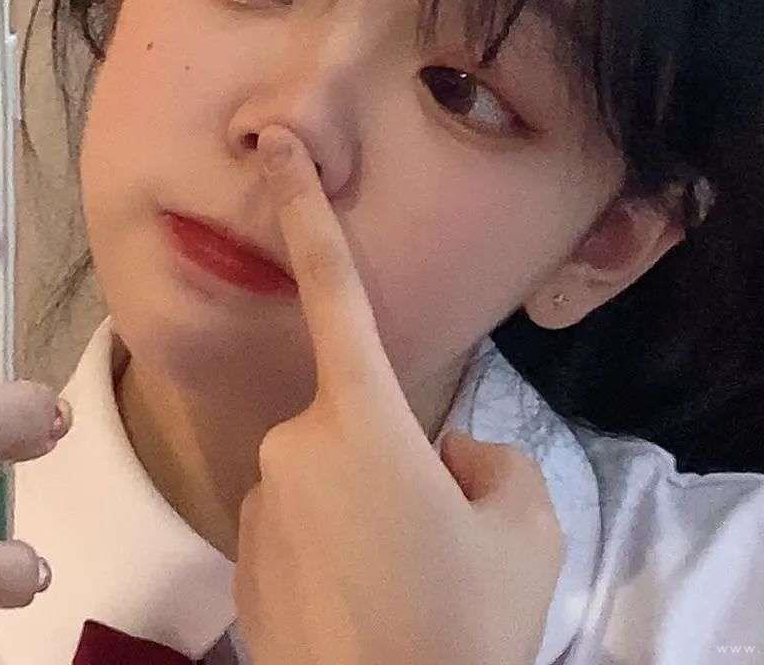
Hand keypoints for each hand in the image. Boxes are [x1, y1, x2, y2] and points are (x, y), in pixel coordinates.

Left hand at [233, 126, 562, 664]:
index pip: (335, 287)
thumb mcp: (523, 527)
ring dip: (367, 513)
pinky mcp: (240, 559)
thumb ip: (490, 461)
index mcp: (363, 417)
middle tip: (439, 543)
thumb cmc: (460, 624)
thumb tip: (449, 458)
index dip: (307, 210)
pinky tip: (363, 608)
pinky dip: (333, 553)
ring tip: (404, 587)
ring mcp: (259, 505)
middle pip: (359, 422)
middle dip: (397, 461)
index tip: (276, 147)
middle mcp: (293, 444)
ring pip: (329, 480)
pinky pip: (298, 528)